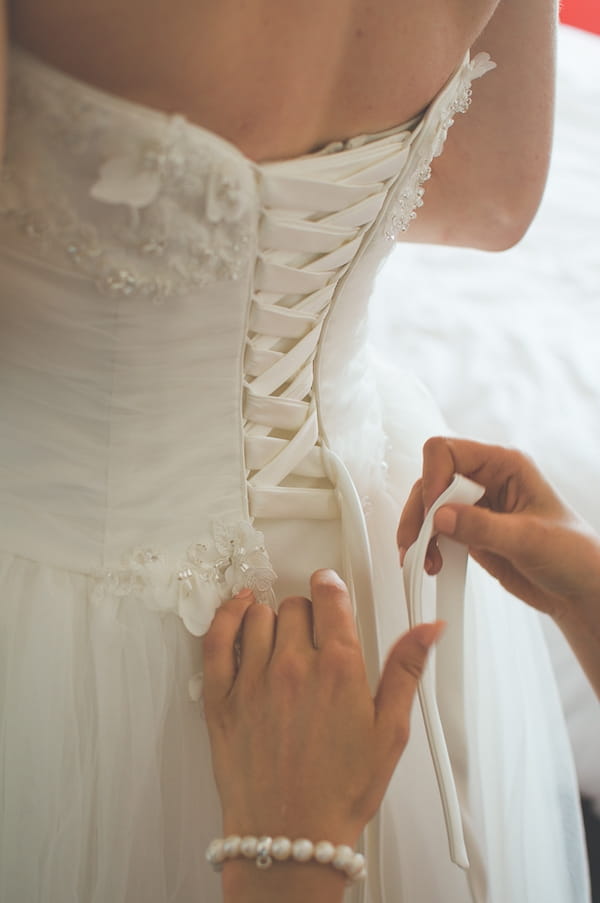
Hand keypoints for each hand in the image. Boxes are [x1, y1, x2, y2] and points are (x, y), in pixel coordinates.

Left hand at [202, 569, 441, 901]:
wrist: (291, 836)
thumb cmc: (341, 791)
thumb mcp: (390, 731)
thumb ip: (407, 670)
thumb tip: (429, 631)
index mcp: (338, 669)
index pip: (331, 598)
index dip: (331, 586)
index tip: (330, 586)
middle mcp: (294, 666)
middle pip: (296, 607)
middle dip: (307, 614)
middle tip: (313, 636)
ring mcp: (253, 679)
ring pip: (260, 616)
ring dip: (273, 620)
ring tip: (281, 639)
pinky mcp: (222, 697)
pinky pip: (217, 636)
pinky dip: (227, 615)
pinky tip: (239, 611)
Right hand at [397, 436, 599, 620]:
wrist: (580, 591)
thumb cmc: (574, 555)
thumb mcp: (531, 538)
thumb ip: (484, 526)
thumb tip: (441, 516)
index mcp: (504, 465)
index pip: (448, 451)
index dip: (435, 476)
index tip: (436, 510)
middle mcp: (485, 481)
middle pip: (430, 480)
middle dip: (420, 512)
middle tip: (421, 542)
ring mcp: (475, 507)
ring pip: (427, 507)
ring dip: (418, 532)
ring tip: (424, 559)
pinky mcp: (468, 532)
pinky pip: (433, 531)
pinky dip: (425, 546)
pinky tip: (432, 564)